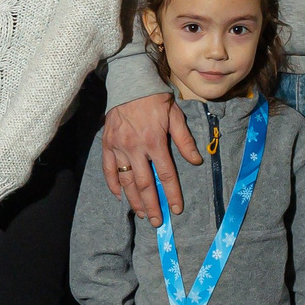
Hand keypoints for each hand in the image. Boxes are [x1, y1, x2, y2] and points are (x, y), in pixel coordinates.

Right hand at [101, 92, 197, 222]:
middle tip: (157, 221)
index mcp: (155, 142)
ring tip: (142, 213)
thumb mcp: (175, 116)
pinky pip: (109, 169)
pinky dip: (113, 185)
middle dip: (152, 204)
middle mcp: (135, 148)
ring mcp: (119, 147)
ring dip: (134, 199)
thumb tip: (196, 161)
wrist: (130, 82)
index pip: (166, 175)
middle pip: (144, 184)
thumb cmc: (155, 98)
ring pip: (126, 180)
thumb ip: (184, 140)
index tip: (176, 209)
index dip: (172, 194)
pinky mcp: (108, 144)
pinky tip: (120, 197)